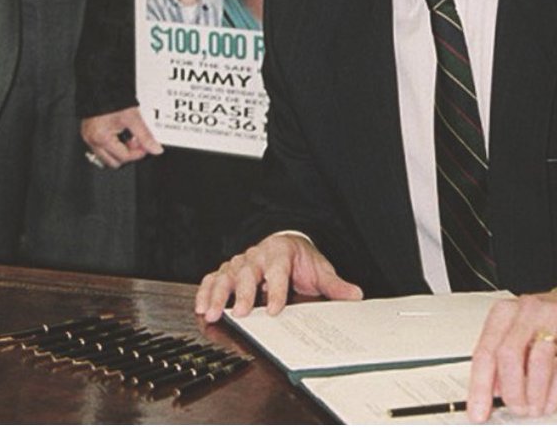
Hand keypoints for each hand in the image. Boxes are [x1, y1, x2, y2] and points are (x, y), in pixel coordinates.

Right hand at [79, 106, 161, 167]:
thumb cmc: (113, 98)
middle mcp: (92, 140)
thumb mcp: (133, 118)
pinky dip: (111, 143)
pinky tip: (119, 132)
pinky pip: (100, 146)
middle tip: (136, 140)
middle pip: (113, 161)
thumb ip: (145, 135)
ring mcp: (88, 137)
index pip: (124, 157)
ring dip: (119, 149)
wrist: (101, 84)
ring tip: (127, 134)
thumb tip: (155, 148)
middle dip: (127, 154)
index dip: (138, 153)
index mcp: (102, 138)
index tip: (145, 145)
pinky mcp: (88, 132)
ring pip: (106, 156)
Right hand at [195, 233, 362, 322]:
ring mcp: (241, 262)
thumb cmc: (301, 260)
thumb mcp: (319, 268)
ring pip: (226, 275)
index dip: (276, 290)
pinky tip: (200, 306)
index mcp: (281, 252)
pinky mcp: (228, 270)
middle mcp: (257, 255)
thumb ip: (334, 284)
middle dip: (243, 293)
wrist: (286, 243)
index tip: (274, 309)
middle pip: (248, 272)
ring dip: (217, 294)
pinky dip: (205, 290)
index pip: (278, 270)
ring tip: (211, 313)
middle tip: (240, 313)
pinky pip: (213, 277)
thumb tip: (356, 295)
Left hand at [465, 287, 556, 420]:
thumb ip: (501, 360)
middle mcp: (525, 309)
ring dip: (535, 394)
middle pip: (508, 354)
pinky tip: (552, 401)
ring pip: (537, 360)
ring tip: (535, 408)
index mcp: (504, 312)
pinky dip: (556, 390)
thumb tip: (492, 392)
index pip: (485, 351)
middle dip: (512, 391)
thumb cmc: (545, 322)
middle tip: (517, 409)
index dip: (480, 386)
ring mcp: (552, 315)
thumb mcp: (517, 335)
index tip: (479, 412)